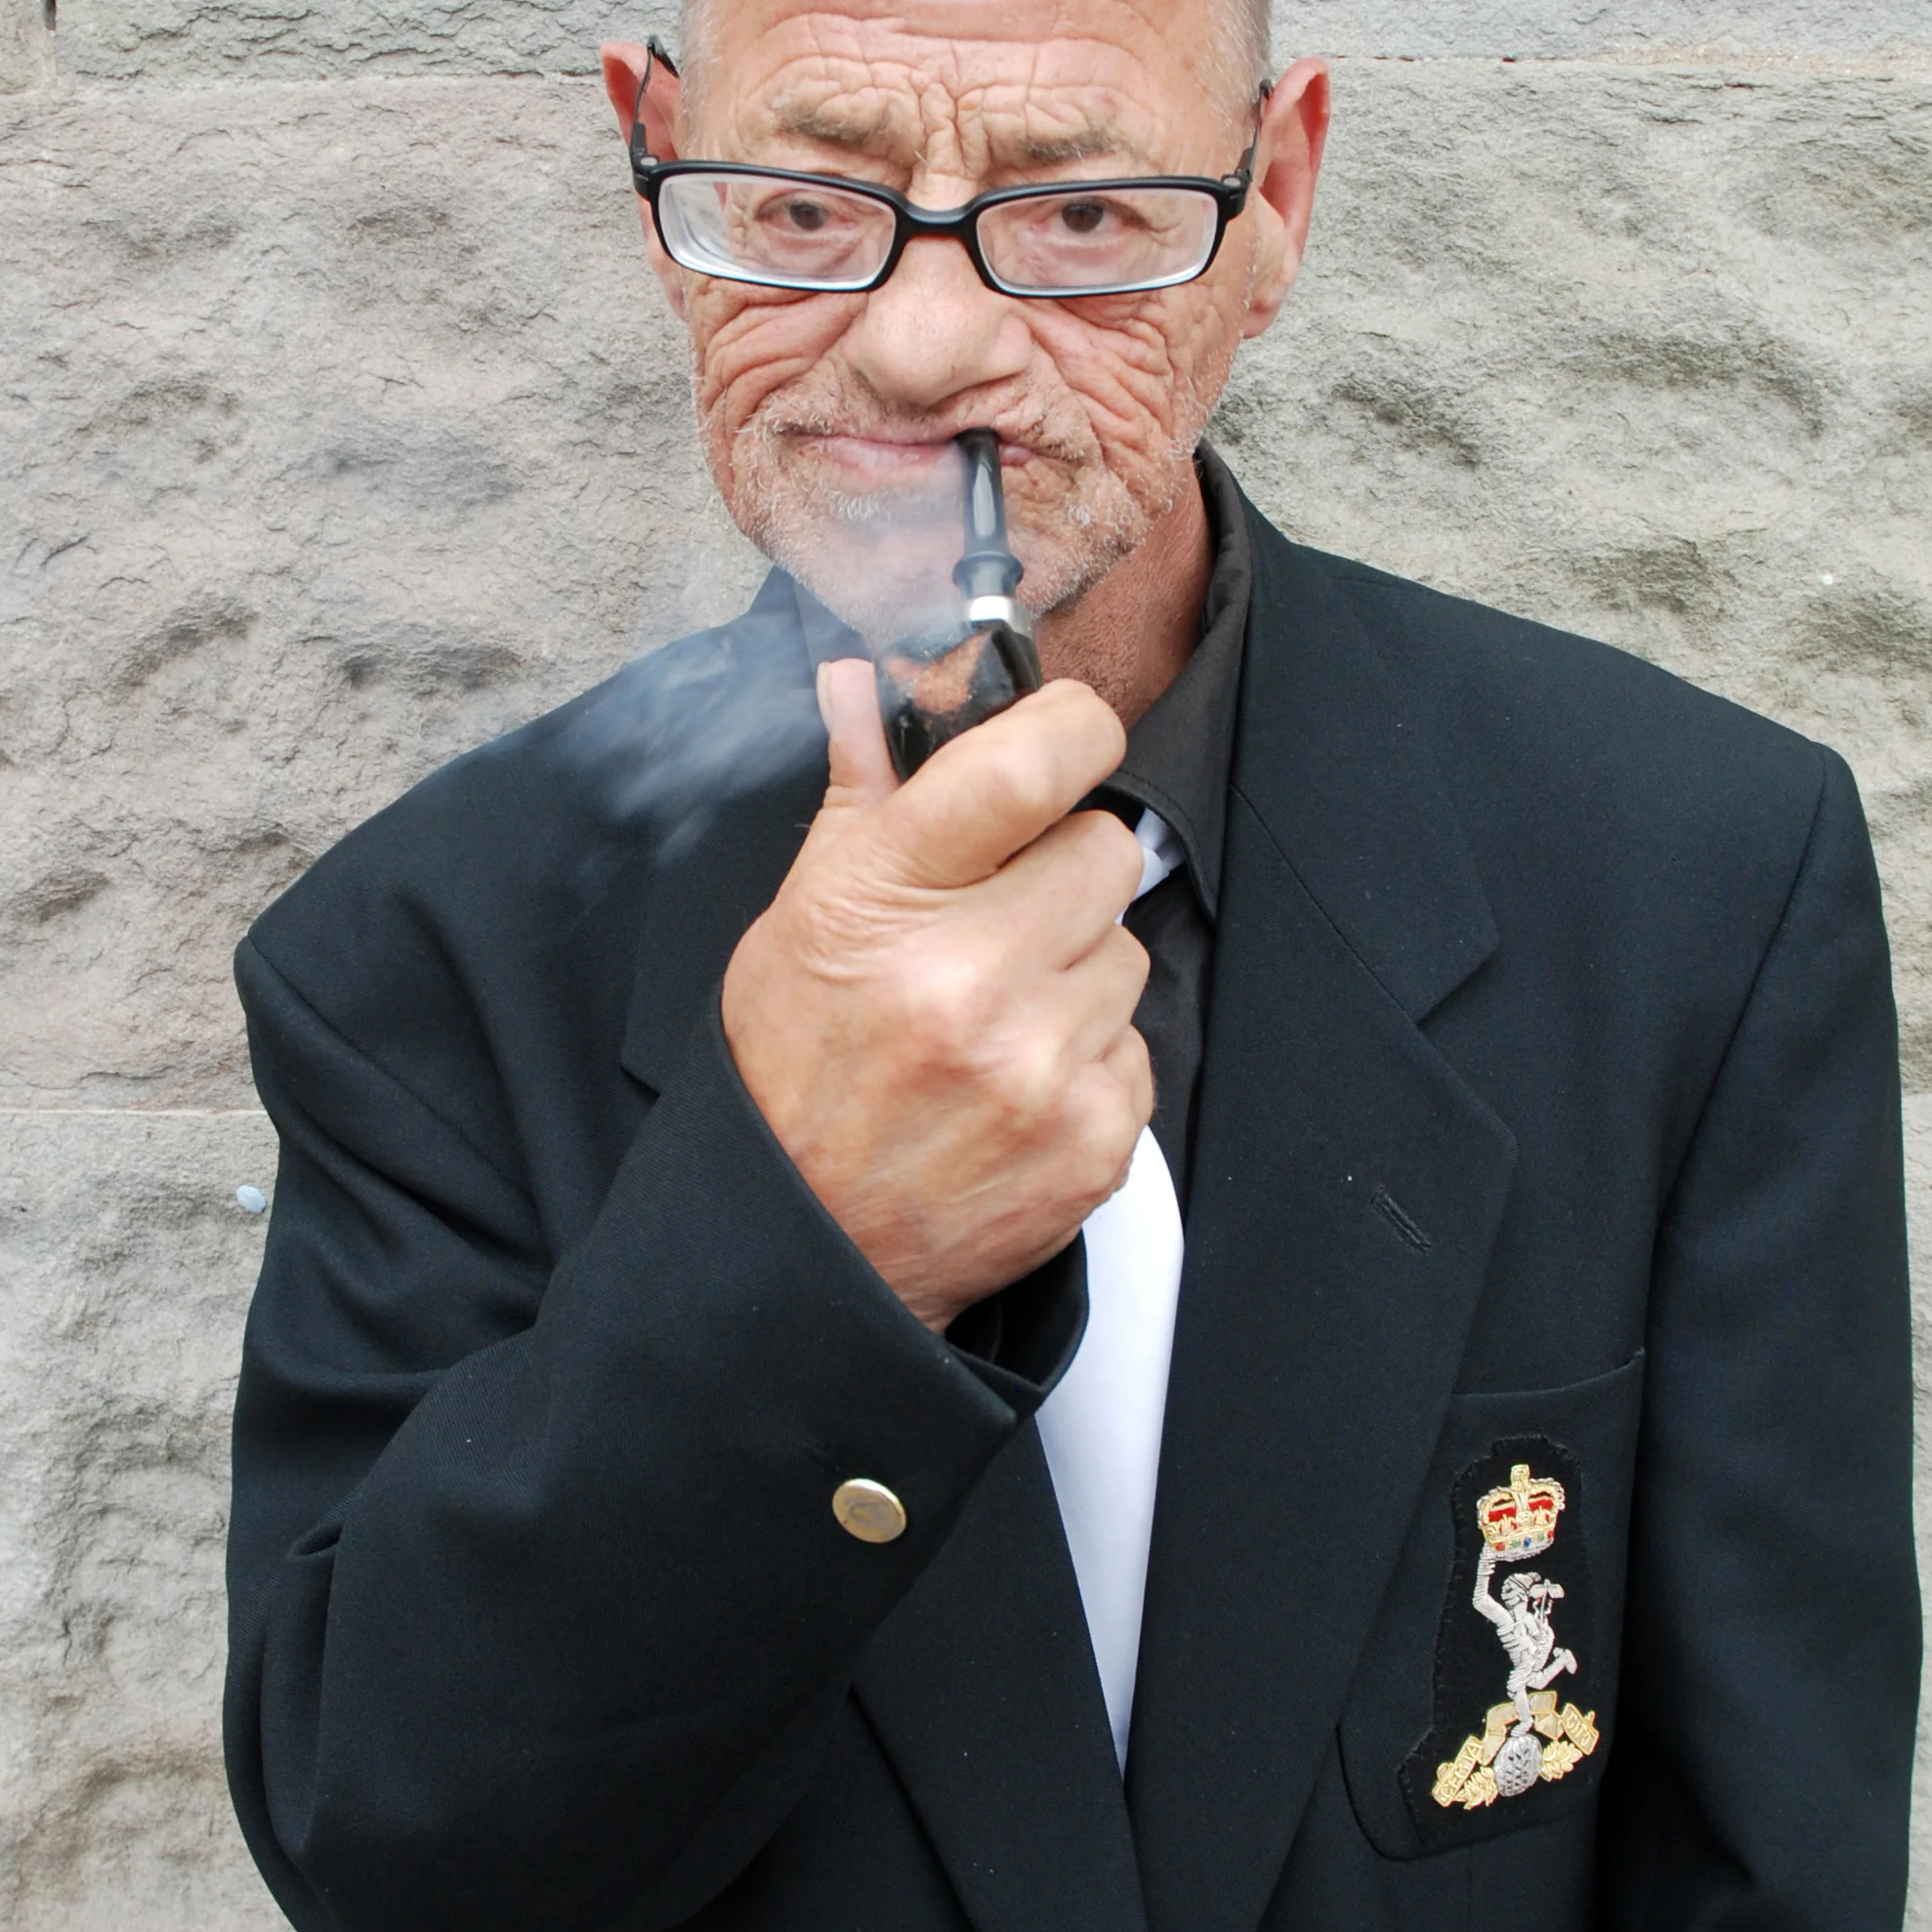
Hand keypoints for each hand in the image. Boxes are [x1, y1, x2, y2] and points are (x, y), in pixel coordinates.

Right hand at [720, 662, 1151, 1330]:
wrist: (806, 1251)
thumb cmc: (794, 1072)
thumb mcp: (799, 922)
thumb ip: (859, 796)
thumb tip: (864, 680)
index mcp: (888, 899)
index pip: (1034, 762)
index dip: (1071, 730)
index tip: (1067, 740)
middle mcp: (970, 977)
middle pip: (1106, 852)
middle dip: (1062, 876)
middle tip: (999, 924)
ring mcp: (1039, 1065)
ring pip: (1128, 954)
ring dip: (1076, 975)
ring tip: (995, 1022)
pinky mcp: (1093, 1140)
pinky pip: (1138, 1047)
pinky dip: (1089, 1062)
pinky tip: (1016, 1087)